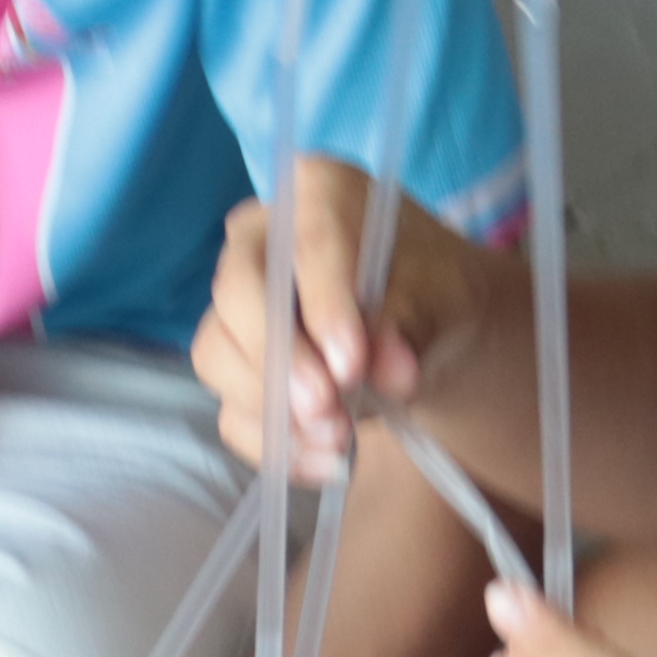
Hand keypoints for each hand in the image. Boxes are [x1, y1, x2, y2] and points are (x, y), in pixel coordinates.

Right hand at [194, 160, 505, 482]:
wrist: (423, 327)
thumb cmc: (429, 291)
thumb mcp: (438, 299)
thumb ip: (409, 325)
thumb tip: (389, 369)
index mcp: (315, 192)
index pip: (309, 244)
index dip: (326, 305)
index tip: (352, 365)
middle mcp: (258, 239)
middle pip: (238, 293)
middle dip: (282, 360)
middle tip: (329, 410)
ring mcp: (234, 304)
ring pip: (218, 354)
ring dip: (274, 409)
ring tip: (340, 441)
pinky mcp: (232, 364)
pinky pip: (229, 408)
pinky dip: (273, 445)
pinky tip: (325, 463)